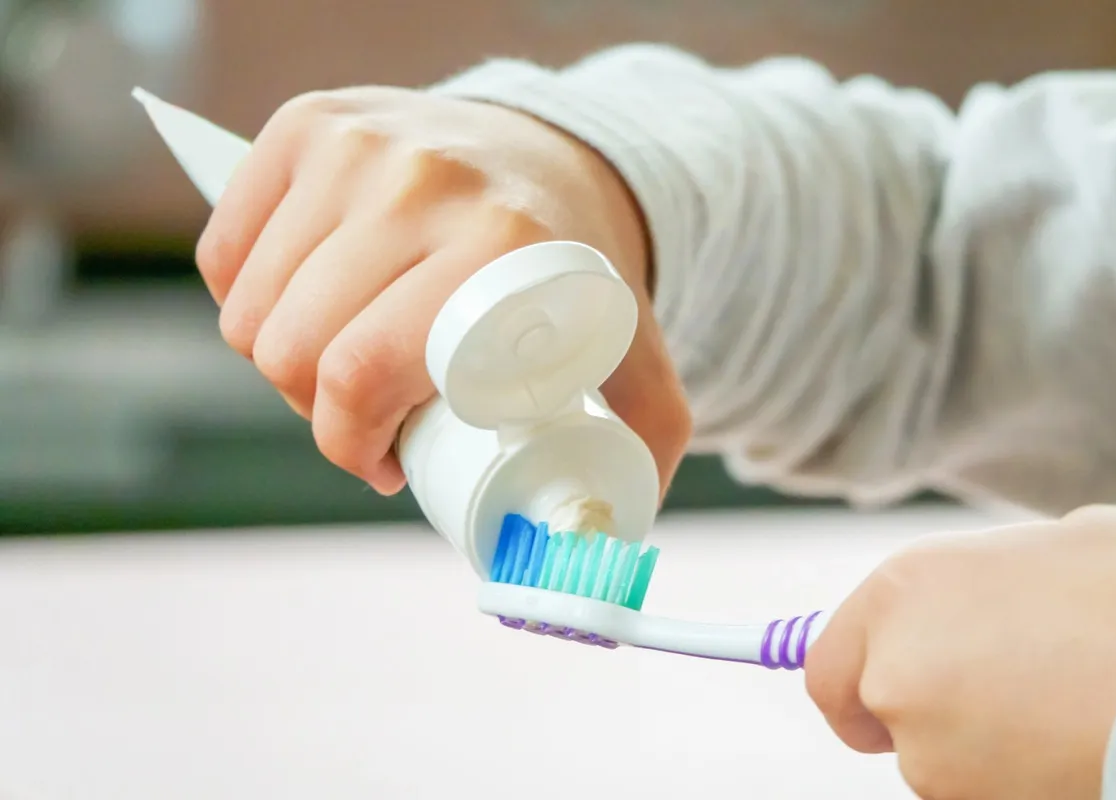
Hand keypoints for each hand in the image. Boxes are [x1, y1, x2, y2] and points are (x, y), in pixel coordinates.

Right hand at [195, 87, 689, 495]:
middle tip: (369, 416)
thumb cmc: (575, 274)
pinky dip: (244, 298)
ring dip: (282, 360)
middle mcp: (423, 180)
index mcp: (502, 244)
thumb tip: (604, 542)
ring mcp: (357, 144)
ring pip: (250, 309)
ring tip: (344, 363)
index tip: (386, 462)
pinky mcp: (307, 124)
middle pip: (293, 348)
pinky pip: (224, 251)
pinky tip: (301, 307)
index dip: (351, 444)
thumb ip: (649, 439)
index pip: (360, 372)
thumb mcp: (635, 352)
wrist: (554, 157)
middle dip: (319, 414)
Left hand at [805, 505, 1115, 799]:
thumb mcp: (1045, 549)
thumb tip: (976, 599)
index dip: (848, 686)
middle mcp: (895, 670)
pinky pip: (979, 790)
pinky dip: (1012, 775)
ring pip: (936, 759)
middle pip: (881, 713)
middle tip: (997, 693)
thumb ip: (977, 583)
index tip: (864, 701)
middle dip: (923, 711)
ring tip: (1059, 702)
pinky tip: (1067, 740)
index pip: (824, 663)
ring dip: (978, 742)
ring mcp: (931, 749)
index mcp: (900, 589)